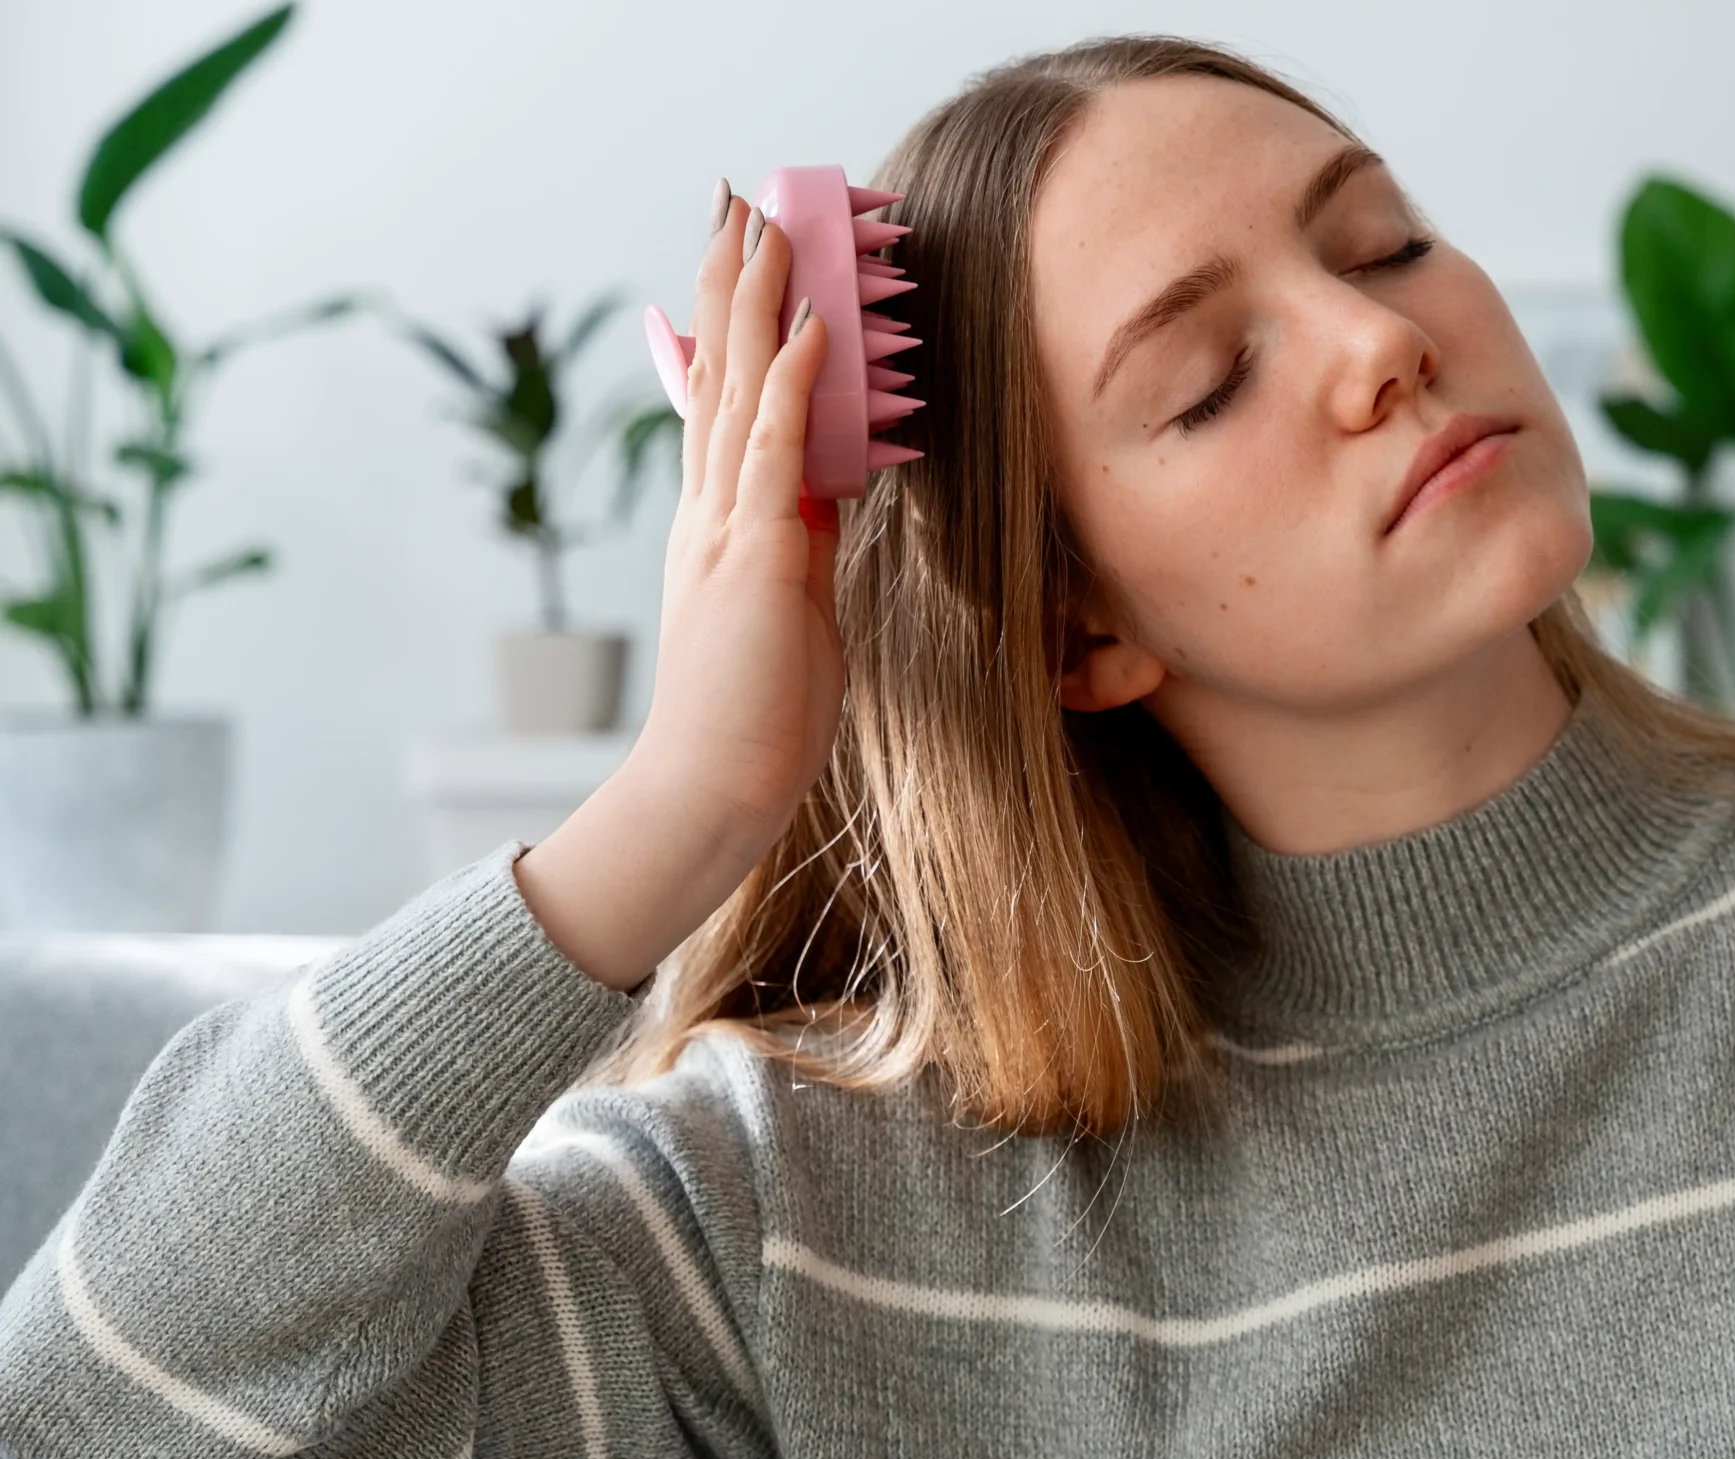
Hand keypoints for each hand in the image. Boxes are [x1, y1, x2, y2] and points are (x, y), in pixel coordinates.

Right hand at [514, 182, 844, 993]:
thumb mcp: (787, 601)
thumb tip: (825, 487)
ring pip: (737, 390)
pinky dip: (791, 386)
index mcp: (718, 518)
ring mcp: (725, 527)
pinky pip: (776, 455)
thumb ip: (798, 536)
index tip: (740, 250)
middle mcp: (711, 507)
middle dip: (730, 280)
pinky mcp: (755, 557)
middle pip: (717, 369)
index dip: (730, 318)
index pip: (722, 396)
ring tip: (763, 225)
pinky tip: (805, 330)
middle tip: (736, 199)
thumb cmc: (755, 710)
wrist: (713, 785)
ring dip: (754, 304)